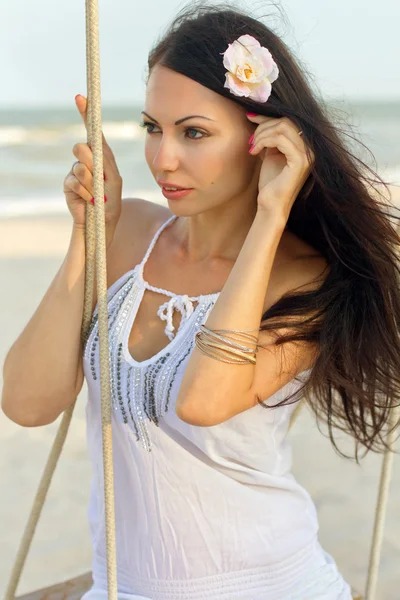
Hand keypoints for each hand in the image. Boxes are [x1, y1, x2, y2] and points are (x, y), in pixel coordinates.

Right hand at [63, 94, 121, 240]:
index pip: (93, 132)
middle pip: (82, 147)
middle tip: (98, 177)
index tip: (81, 97)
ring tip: (97, 195)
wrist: (102, 223)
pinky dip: (86, 192)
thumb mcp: (114, 180)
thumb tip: (90, 147)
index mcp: (101, 156)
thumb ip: (105, 163)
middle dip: (91, 163)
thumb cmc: (112, 202)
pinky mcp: (69, 183)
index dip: (86, 114)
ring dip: (91, 183)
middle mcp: (87, 160)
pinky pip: (74, 181)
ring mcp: (76, 171)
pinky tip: (90, 200)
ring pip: (79, 166)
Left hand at [246, 114, 314, 219]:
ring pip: (283, 127)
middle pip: (286, 120)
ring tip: (252, 147)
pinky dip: (264, 141)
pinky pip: (281, 139)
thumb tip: (258, 115)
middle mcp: (311, 148)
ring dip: (262, 134)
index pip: (289, 120)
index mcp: (306, 145)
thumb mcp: (270, 152)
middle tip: (250, 140)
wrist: (271, 204)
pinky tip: (255, 152)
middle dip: (263, 126)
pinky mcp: (301, 161)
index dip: (268, 117)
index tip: (251, 117)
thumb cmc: (270, 181)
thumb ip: (271, 135)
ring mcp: (308, 154)